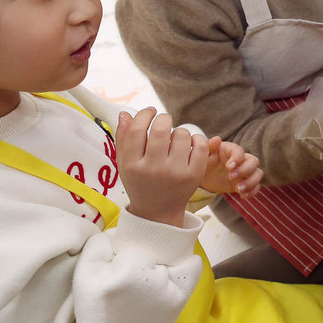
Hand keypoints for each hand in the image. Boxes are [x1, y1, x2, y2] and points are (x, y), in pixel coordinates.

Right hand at [115, 108, 208, 226]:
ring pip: (181, 134)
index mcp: (132, 166)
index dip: (144, 115)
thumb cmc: (140, 181)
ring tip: (174, 139)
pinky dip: (196, 138)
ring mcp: (175, 173)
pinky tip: (189, 143)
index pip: (137, 130)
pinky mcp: (194, 175)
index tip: (149, 111)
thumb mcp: (124, 163)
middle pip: (160, 129)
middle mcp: (153, 169)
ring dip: (179, 131)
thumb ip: (123, 138)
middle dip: (163, 118)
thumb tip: (126, 113)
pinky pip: (199, 144)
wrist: (158, 211)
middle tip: (164, 120)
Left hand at [200, 138, 262, 195]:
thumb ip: (209, 147)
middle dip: (245, 170)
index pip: (239, 151)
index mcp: (231, 150)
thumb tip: (217, 139)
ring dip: (251, 182)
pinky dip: (253, 191)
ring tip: (239, 189)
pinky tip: (243, 196)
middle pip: (254, 161)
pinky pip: (256, 186)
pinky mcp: (246, 182)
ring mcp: (245, 171)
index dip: (237, 158)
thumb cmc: (204, 163)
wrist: (204, 178)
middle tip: (231, 178)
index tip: (228, 167)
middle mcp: (242, 159)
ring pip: (258, 173)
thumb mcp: (203, 155)